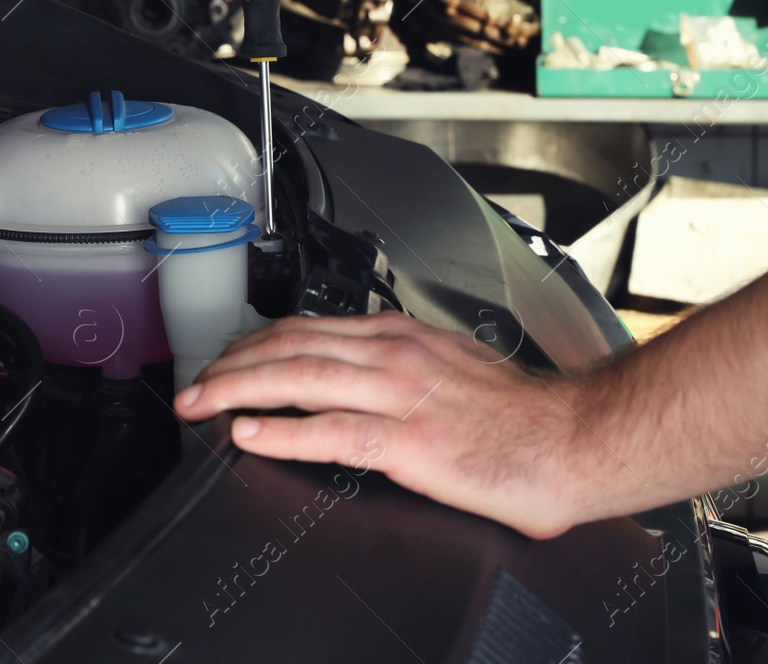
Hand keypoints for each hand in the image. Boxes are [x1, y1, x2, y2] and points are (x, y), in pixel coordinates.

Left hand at [174, 312, 592, 538]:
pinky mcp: (410, 439)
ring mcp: (400, 392)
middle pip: (289, 346)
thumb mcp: (451, 371)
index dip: (254, 345)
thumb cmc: (522, 417)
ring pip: (298, 377)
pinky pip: (331, 430)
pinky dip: (282, 431)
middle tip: (193, 386)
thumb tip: (358, 389)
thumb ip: (403, 372)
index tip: (224, 362)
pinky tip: (248, 434)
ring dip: (237, 392)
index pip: (307, 328)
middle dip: (230, 366)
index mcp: (402, 336)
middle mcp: (395, 353)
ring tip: (200, 406)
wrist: (574, 439)